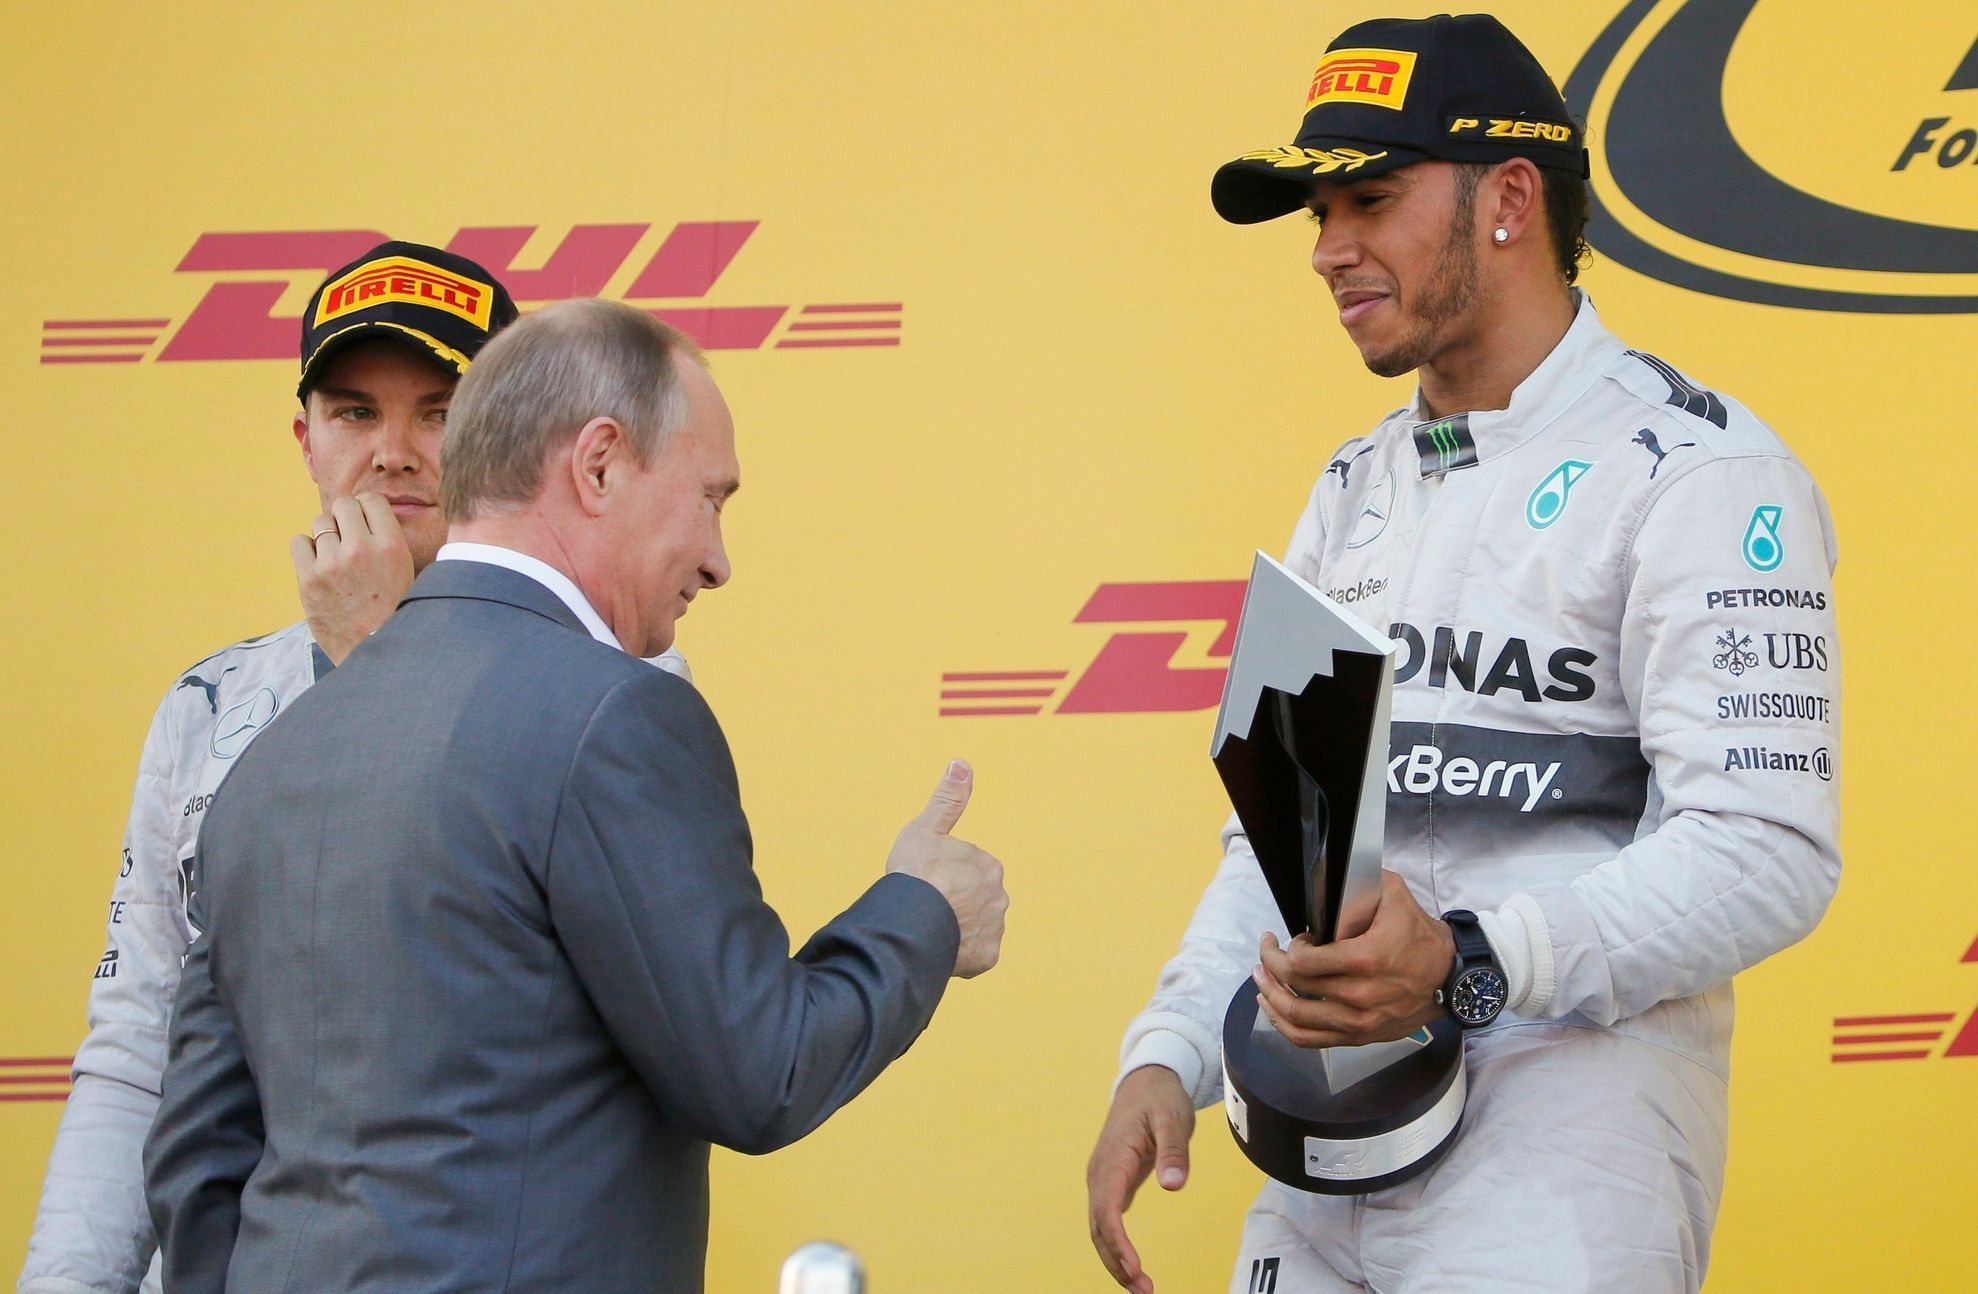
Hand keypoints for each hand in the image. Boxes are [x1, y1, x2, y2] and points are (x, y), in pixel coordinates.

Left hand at [290, 494, 414, 664]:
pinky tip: (318, 565)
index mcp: (391, 546)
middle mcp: (361, 550)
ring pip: (320, 522)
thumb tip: (370, 512)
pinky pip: (298, 542)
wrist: (374, 653)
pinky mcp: (308, 580)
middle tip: (349, 538)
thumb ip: (389, 540)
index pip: (372, 501)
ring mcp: (332, 564)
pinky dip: (307, 550)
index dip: (367, 510)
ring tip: (335, 557)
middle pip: (343, 505)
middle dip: (345, 518)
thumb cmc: (393, 612)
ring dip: (326, 535)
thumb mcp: (406, 571)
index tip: (366, 523)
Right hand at [885, 761, 1006, 977]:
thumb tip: (962, 763)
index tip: (926, 881)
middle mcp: (999, 897)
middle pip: (973, 899)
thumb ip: (948, 800)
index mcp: (989, 866)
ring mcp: (994, 929)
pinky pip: (974, 954)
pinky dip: (959, 953)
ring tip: (930, 928)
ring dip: (957, 928)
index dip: (942, 876)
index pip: (966, 870)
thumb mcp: (927, 829)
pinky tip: (939, 947)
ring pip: (974, 926)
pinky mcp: (987, 957)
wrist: (912, 921)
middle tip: (927, 906)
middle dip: (954, 903)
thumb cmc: (916, 873)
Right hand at [1087, 1064, 1192, 1292]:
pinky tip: (1131, 1266)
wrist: (1146, 1081)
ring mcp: (1103, 1178)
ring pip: (1099, 1228)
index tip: (1135, 1267)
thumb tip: (1172, 1186)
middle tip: (1143, 1290)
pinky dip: (1116, 1247)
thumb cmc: (1160, 1098)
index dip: (1118, 1242)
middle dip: (1116, 1262)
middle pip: (1098, 1227)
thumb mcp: (1173, 1118)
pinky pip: (1106, 1221)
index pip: (1107, 1209)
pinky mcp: (1111, 1183)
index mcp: (1113, 1158)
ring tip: (1140, 1287)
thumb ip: (1173, 1151)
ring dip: (1114, 1260)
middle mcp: (1100, 1172)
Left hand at [1252, 870, 1454, 1047]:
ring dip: (1270, 998)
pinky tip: (1274, 1008)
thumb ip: (1354, 890)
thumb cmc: (1417, 933)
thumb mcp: (1391, 893)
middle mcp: (1360, 996)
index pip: (1302, 963)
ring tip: (1260, 981)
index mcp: (1365, 959)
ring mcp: (1359, 1022)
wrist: (1450, 974)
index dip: (1286, 949)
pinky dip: (1284, 1026)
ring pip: (1296, 1020)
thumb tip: (1321, 901)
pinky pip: (1311, 1040)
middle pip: (1294, 989)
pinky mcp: (1360, 1037)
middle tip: (1266, 951)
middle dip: (1269, 967)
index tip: (1293, 938)